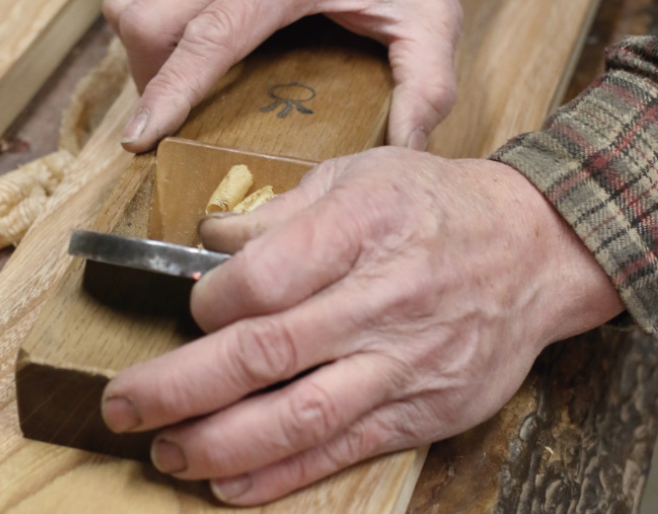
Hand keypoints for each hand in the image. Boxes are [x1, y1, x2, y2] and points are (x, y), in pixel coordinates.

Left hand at [101, 149, 624, 503]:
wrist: (535, 251)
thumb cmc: (438, 205)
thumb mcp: (361, 175)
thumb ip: (282, 211)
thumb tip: (210, 243)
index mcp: (361, 228)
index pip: (263, 279)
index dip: (209, 301)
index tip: (191, 307)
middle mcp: (381, 300)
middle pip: (266, 354)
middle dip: (179, 387)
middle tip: (122, 405)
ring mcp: (403, 363)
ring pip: (300, 417)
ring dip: (220, 444)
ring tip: (166, 453)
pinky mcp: (422, 410)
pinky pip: (343, 449)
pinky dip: (282, 475)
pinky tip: (230, 484)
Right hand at [103, 0, 461, 151]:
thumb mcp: (435, 15)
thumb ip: (428, 85)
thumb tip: (404, 150)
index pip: (212, 33)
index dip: (172, 89)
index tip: (142, 136)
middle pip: (149, 18)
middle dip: (149, 81)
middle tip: (174, 125)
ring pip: (131, 0)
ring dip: (141, 56)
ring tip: (174, 94)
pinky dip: (147, 30)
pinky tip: (182, 56)